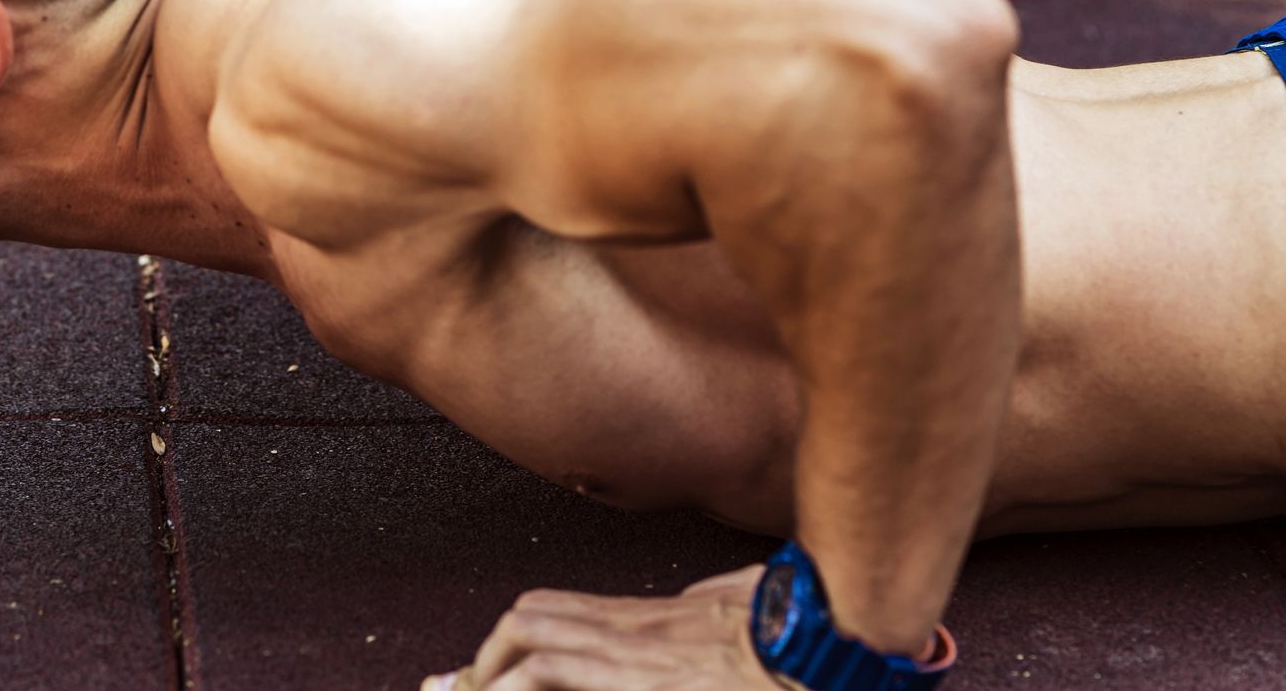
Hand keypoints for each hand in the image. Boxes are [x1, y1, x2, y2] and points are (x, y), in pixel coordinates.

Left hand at [421, 566, 784, 690]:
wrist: (824, 644)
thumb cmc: (797, 629)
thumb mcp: (748, 606)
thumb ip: (714, 605)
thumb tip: (700, 602)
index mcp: (652, 618)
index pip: (557, 612)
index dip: (513, 638)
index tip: (481, 668)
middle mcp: (631, 627)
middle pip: (531, 617)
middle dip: (487, 657)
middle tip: (460, 688)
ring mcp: (631, 650)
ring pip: (531, 635)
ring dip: (490, 672)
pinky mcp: (638, 674)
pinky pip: (554, 671)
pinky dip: (516, 684)